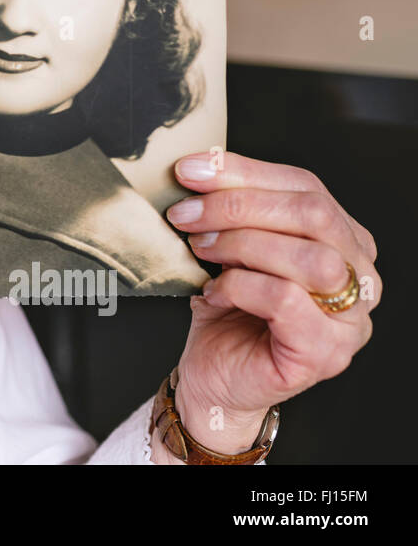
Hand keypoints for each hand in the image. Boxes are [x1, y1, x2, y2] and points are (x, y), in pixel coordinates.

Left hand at [160, 151, 380, 458]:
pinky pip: (288, 301)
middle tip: (186, 214)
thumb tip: (197, 168)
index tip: (189, 169)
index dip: (244, 170)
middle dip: (238, 205)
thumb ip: (229, 208)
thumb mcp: (227, 245)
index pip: (306, 185)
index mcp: (343, 239)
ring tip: (200, 250)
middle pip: (313, 214)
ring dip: (241, 245)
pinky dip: (241, 287)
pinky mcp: (324, 353)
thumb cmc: (225, 309)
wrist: (212, 377)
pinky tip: (214, 291)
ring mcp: (350, 320)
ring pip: (309, 258)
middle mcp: (360, 277)